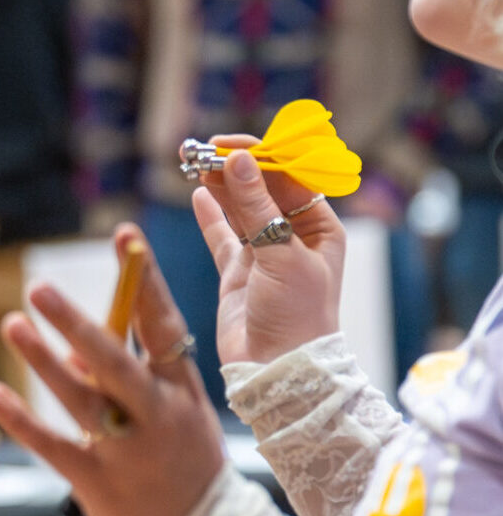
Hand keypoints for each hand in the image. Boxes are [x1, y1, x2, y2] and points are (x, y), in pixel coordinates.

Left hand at [0, 226, 227, 515]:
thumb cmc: (184, 462)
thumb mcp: (175, 412)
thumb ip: (130, 373)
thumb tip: (75, 343)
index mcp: (182, 389)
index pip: (163, 323)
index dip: (145, 279)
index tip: (125, 236)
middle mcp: (157, 414)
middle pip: (116, 361)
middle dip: (79, 323)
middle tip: (41, 288)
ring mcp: (129, 450)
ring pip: (82, 400)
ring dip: (44, 362)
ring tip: (11, 325)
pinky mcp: (99, 483)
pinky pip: (55, 446)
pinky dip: (22, 422)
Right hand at [194, 145, 344, 366]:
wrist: (279, 371)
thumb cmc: (297, 315)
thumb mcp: (281, 256)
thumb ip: (256, 208)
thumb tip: (238, 159)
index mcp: (320, 228)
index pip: (291, 178)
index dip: (261, 156)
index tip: (229, 144)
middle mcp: (293, 236)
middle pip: (261, 189)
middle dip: (235, 167)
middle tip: (203, 150)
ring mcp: (264, 254)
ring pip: (239, 208)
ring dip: (220, 185)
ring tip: (194, 163)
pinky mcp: (237, 272)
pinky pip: (221, 235)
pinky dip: (210, 214)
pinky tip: (199, 193)